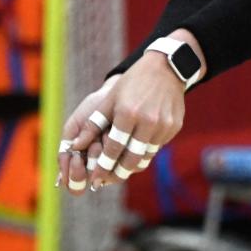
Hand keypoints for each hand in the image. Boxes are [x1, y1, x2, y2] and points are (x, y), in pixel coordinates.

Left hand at [58, 51, 185, 193]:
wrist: (166, 68)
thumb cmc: (133, 83)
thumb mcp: (110, 100)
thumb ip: (93, 125)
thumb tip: (75, 146)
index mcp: (128, 114)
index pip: (113, 149)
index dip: (103, 167)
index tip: (96, 179)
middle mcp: (148, 122)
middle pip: (132, 159)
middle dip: (118, 173)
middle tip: (108, 181)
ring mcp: (164, 125)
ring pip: (146, 155)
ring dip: (133, 165)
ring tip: (122, 170)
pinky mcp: (174, 126)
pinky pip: (158, 146)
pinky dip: (147, 151)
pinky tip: (139, 149)